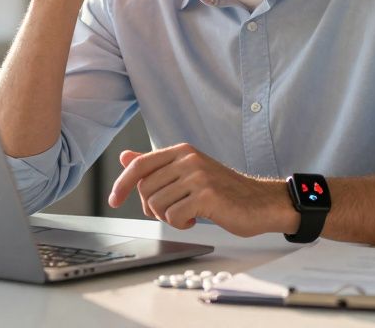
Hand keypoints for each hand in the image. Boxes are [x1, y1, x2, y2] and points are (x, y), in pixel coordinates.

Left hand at [108, 143, 299, 237]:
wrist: (260, 203)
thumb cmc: (224, 191)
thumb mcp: (188, 173)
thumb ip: (157, 165)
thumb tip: (125, 157)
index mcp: (182, 151)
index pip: (140, 165)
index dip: (121, 183)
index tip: (113, 200)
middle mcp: (188, 159)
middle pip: (145, 190)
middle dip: (153, 208)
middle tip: (174, 211)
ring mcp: (198, 176)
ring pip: (157, 205)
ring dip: (169, 217)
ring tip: (189, 213)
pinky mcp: (206, 196)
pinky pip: (173, 216)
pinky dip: (181, 224)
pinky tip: (197, 219)